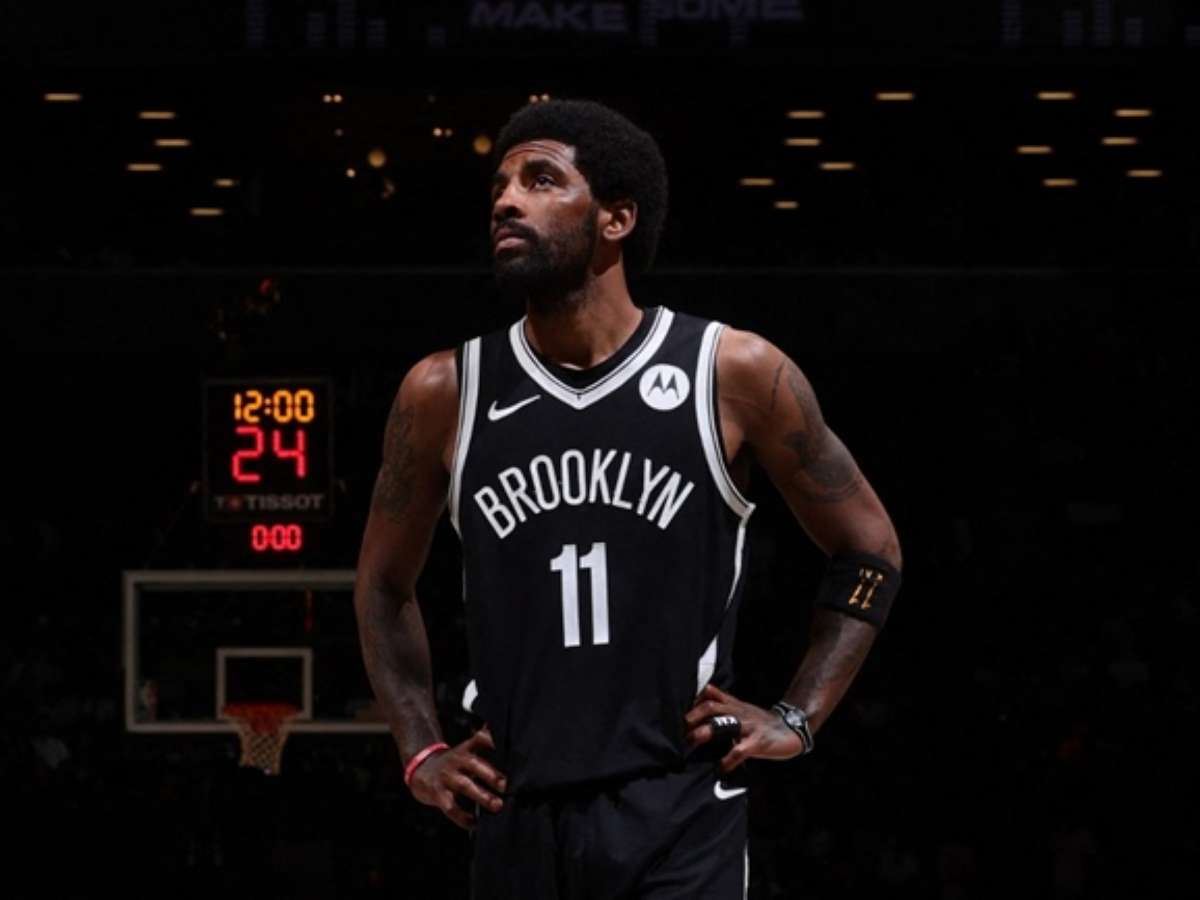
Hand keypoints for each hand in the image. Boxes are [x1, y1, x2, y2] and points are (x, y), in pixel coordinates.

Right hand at [408, 727, 506, 829]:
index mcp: (465, 749)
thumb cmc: (453, 764)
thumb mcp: (466, 751)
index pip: (478, 740)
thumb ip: (484, 745)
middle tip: (504, 785)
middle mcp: (456, 760)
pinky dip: (463, 817)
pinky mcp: (437, 794)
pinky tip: (474, 823)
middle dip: (490, 774)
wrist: (421, 771)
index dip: (490, 740)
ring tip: (497, 805)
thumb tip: (500, 735)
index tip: (503, 747)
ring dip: (482, 796)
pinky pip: (451, 807)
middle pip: (473, 764)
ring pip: (464, 786)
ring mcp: (446, 777)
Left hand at [685, 683, 805, 772]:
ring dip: (705, 731)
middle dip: (694, 716)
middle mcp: (738, 712)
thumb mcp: (741, 708)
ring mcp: (748, 726)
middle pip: (712, 706)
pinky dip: (728, 760)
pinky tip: (720, 769)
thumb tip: (701, 700)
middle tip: (681, 729)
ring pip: (724, 724)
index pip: (710, 695)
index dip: (694, 701)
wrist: (791, 728)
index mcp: (733, 705)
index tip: (678, 712)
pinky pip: (740, 751)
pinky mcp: (758, 742)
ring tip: (691, 742)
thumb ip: (723, 704)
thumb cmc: (760, 721)